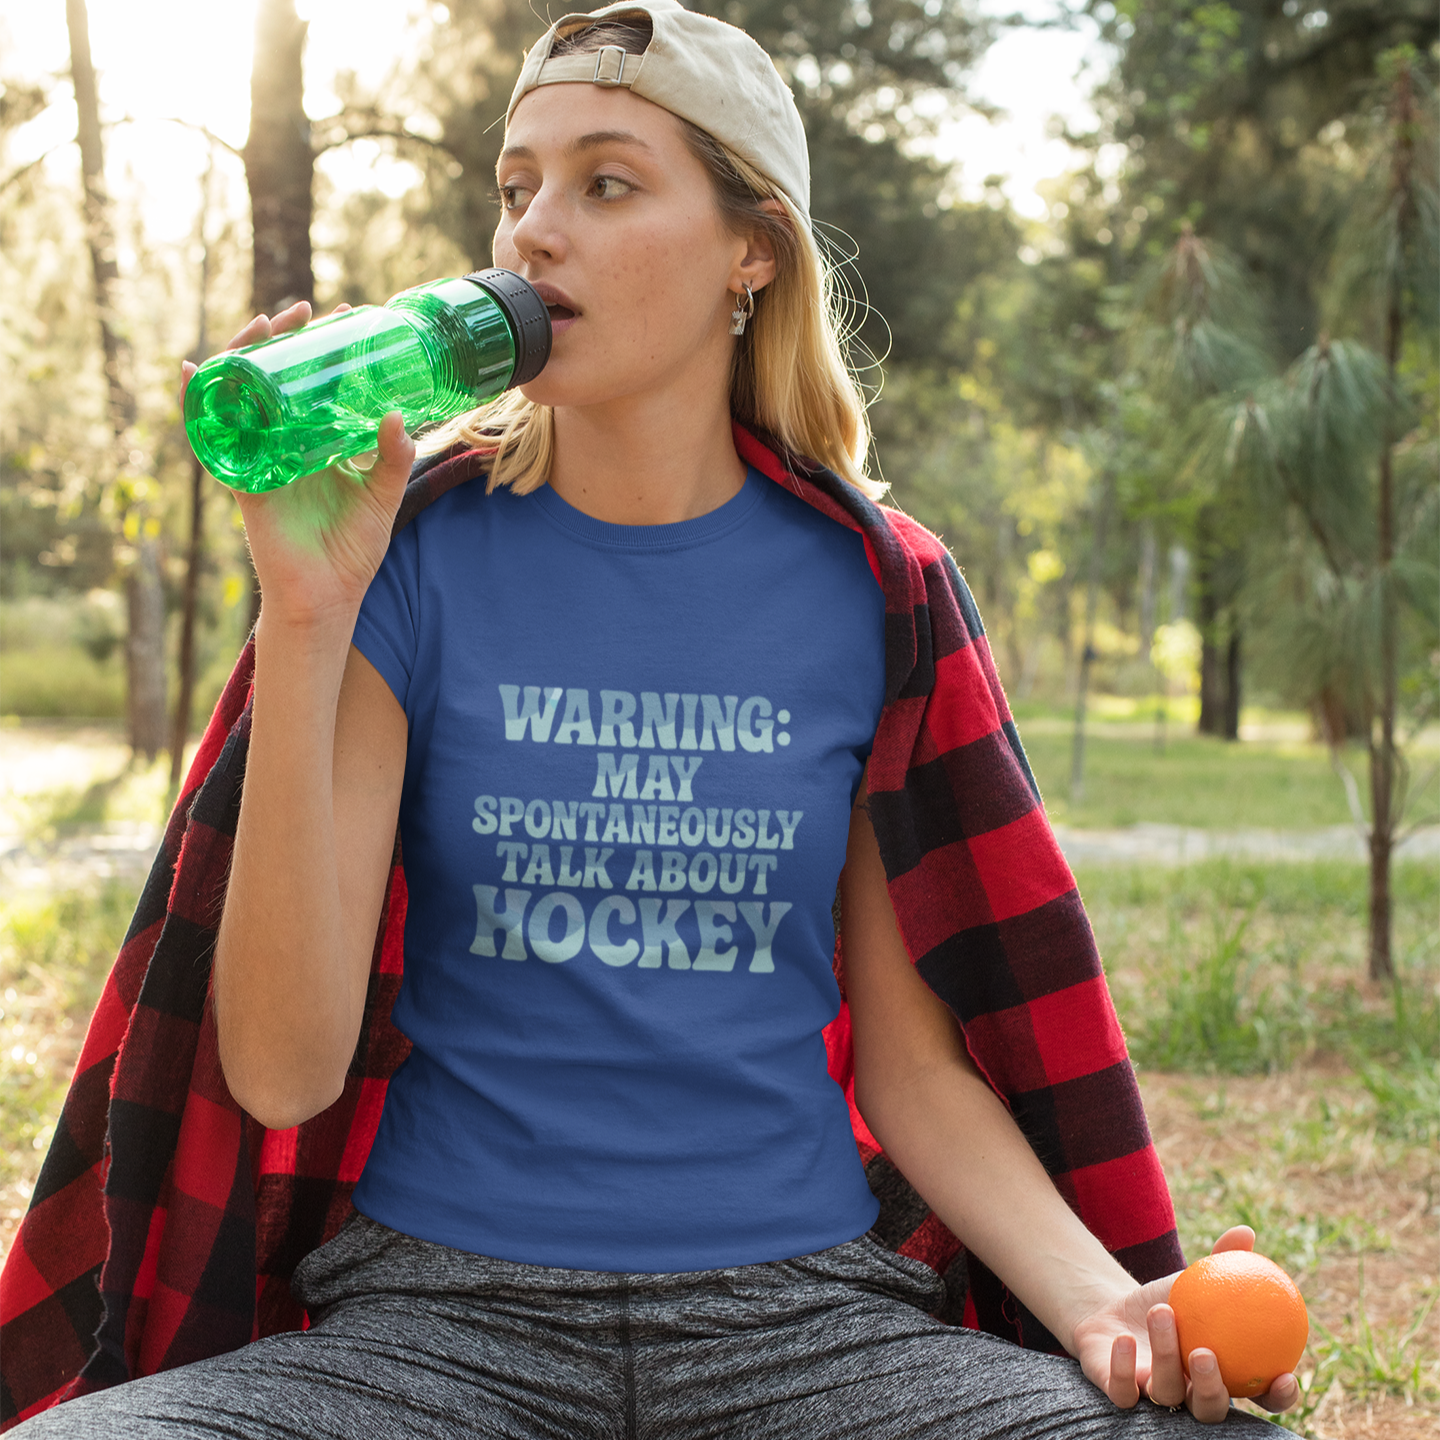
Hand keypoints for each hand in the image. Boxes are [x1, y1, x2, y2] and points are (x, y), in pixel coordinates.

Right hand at [181, 301, 414, 629]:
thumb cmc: (353, 552)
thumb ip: (393, 459)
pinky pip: (214, 437)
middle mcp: (286, 446)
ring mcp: (260, 460)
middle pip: (275, 380)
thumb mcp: (382, 498)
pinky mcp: (241, 480)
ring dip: (243, 356)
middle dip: (283, 341)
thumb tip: (397, 414)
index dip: (324, 350)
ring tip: (259, 326)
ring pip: (242, 396)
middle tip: (302, 311)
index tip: (344, 315)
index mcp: (319, 444)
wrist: (327, 597)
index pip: (318, 384)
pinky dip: (200, 403)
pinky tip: (194, 372)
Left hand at [1071, 1226, 1301, 1423]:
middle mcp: (1192, 1395)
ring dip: (1164, 1355)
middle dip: (1211, 1389)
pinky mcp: (1120, 1392)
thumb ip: (1221, 1262)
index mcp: (1224, 1376)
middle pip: (1210, 1410)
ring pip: (1167, 1394)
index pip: (1260, 1399)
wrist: (1115, 1311)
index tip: (1284, 1377)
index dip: (1277, 1398)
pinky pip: (1123, 1391)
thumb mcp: (1192, 1282)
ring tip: (1162, 1312)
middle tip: (1205, 1353)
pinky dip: (1123, 1368)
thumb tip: (1245, 1232)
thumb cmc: (1168, 1302)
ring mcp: (1155, 1396)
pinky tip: (1124, 1339)